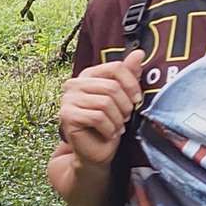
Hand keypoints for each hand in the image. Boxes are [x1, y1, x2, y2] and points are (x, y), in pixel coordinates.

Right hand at [57, 47, 147, 167]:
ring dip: (117, 119)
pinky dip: (109, 129)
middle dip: (125, 106)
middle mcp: (74, 84)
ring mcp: (68, 100)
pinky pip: (97, 117)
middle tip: (125, 118)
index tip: (137, 99)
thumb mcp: (123, 97)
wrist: (95, 152)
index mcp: (88, 75)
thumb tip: (138, 53)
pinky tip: (109, 133)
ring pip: (105, 103)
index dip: (132, 84)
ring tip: (117, 127)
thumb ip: (128, 75)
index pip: (116, 67)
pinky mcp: (67, 116)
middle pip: (112, 87)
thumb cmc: (109, 124)